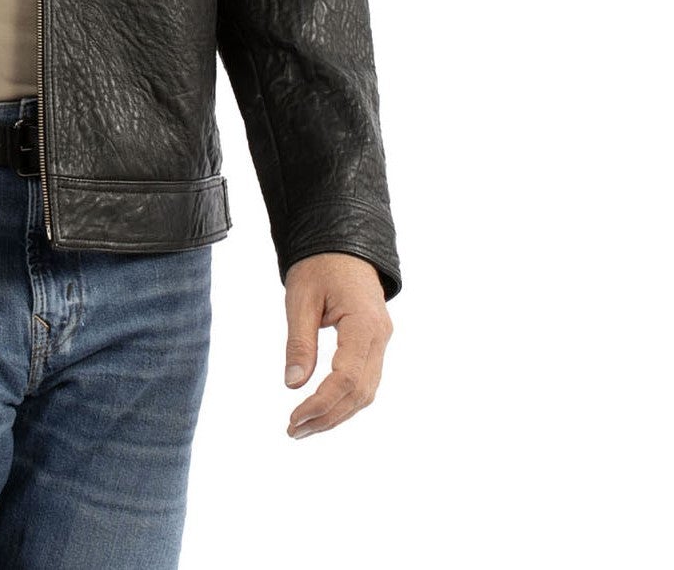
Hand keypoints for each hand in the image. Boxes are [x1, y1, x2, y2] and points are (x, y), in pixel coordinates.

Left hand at [281, 252, 392, 439]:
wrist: (343, 243)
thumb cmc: (319, 265)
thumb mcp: (300, 298)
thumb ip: (299, 341)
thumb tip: (293, 384)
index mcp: (364, 324)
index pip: (346, 378)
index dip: (321, 404)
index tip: (294, 419)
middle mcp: (380, 337)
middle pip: (360, 392)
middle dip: (328, 417)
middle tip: (294, 431)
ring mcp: (381, 341)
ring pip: (365, 391)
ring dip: (337, 413)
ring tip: (304, 427)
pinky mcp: (375, 344)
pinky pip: (364, 380)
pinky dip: (344, 399)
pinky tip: (322, 409)